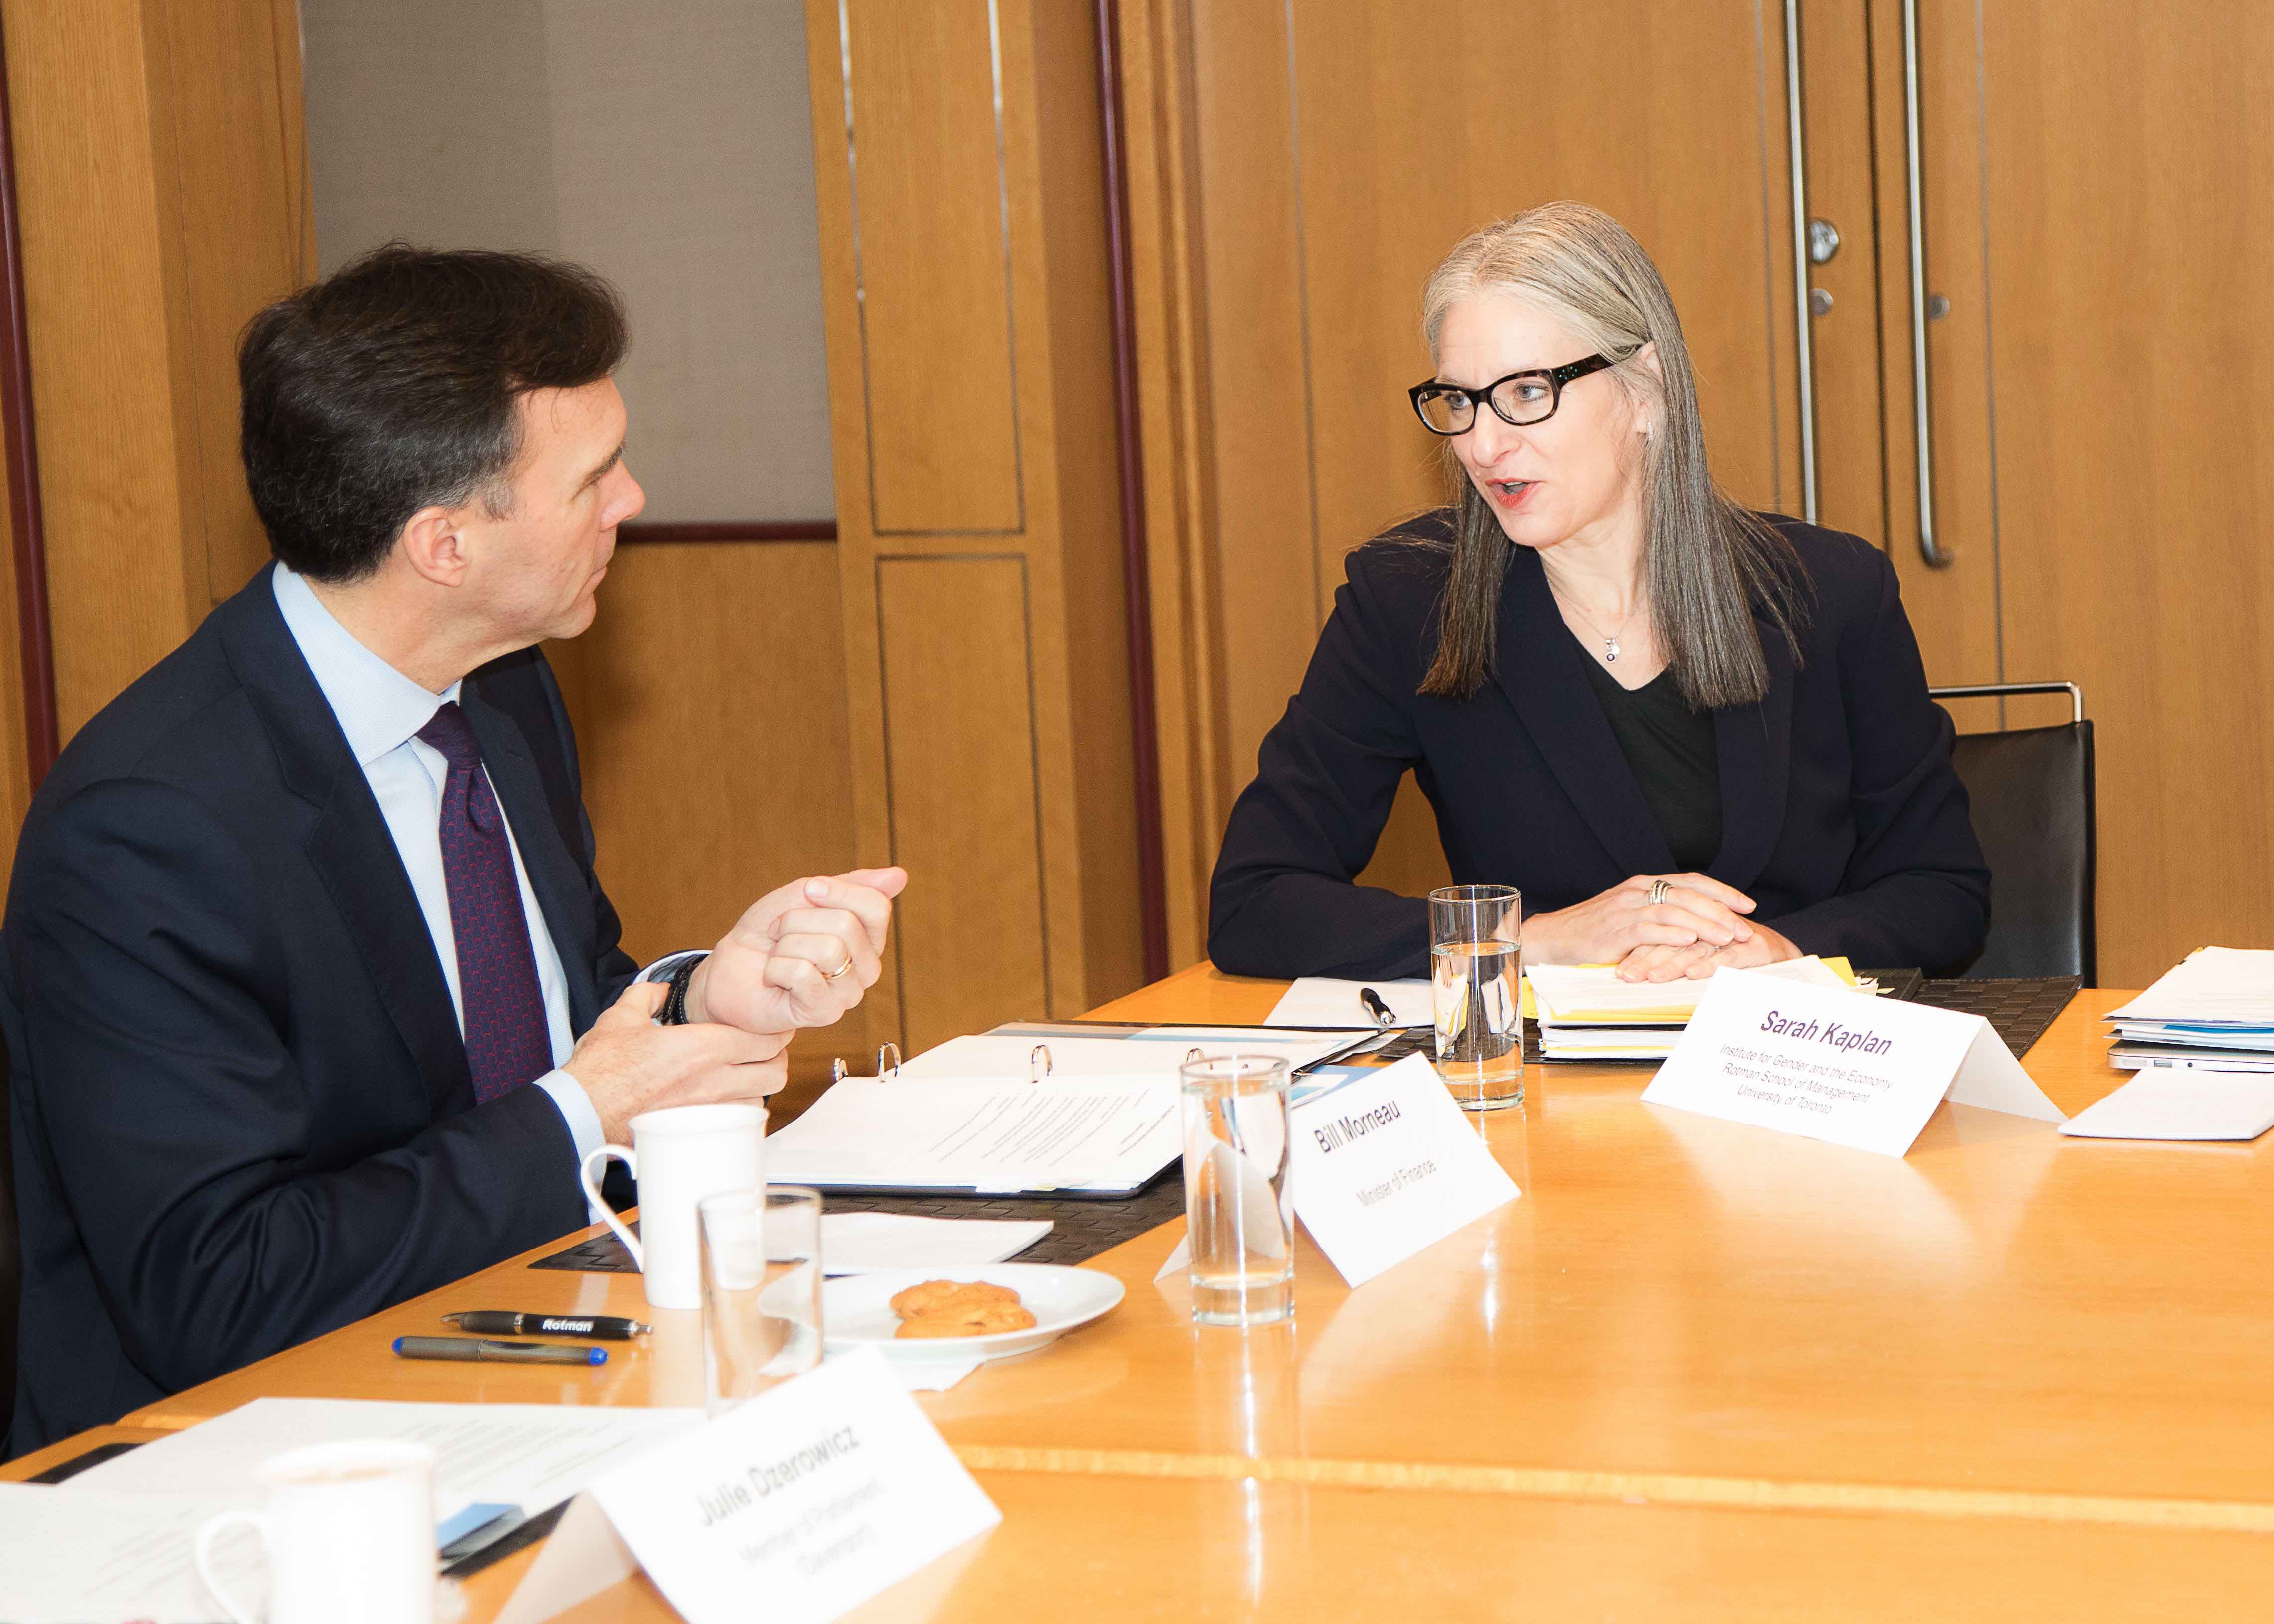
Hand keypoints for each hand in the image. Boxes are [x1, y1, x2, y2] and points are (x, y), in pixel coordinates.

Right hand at [565, 981, 790, 1142]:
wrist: (582, 1112)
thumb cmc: (601, 1069)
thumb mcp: (622, 1017)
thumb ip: (647, 996)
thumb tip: (660, 991)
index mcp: (704, 1047)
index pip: (767, 1039)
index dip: (774, 1032)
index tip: (768, 1028)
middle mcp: (714, 1080)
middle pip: (775, 1072)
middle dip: (775, 1059)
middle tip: (761, 1051)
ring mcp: (709, 1111)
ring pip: (760, 1099)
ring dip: (758, 1086)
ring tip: (743, 1076)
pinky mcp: (698, 1133)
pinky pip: (736, 1123)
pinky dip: (739, 1111)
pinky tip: (726, 1102)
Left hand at [687, 866, 908, 1033]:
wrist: (729, 970)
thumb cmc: (767, 934)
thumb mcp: (803, 896)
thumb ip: (850, 886)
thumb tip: (900, 875)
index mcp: (868, 937)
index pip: (876, 907)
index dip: (837, 891)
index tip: (808, 892)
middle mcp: (866, 968)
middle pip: (846, 924)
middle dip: (799, 920)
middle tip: (781, 933)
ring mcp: (848, 993)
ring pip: (826, 949)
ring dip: (786, 944)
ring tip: (777, 955)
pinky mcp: (825, 1013)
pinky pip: (803, 973)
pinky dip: (776, 968)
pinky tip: (774, 978)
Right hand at [1519, 873, 1758, 965]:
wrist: (1554, 938)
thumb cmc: (1594, 930)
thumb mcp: (1630, 915)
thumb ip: (1659, 913)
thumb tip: (1696, 923)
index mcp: (1644, 885)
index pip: (1691, 881)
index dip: (1722, 892)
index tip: (1747, 905)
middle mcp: (1638, 891)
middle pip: (1689, 896)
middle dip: (1721, 912)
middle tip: (1745, 928)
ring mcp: (1626, 910)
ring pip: (1674, 912)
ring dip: (1704, 925)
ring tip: (1727, 937)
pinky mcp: (1615, 931)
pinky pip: (1649, 930)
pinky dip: (1671, 935)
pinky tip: (1691, 942)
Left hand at [1614, 922, 1802, 981]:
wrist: (1783, 955)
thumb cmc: (1738, 958)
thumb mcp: (1702, 955)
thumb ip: (1673, 956)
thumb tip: (1634, 971)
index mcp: (1696, 924)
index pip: (1662, 935)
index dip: (1639, 951)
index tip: (1618, 970)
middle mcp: (1712, 927)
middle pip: (1674, 940)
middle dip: (1648, 959)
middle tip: (1627, 975)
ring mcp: (1733, 936)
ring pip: (1698, 948)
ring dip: (1673, 963)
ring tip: (1652, 977)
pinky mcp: (1754, 947)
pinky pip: (1728, 956)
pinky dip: (1711, 964)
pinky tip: (1693, 974)